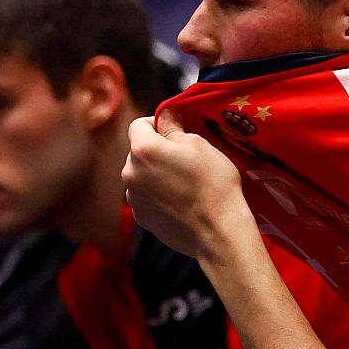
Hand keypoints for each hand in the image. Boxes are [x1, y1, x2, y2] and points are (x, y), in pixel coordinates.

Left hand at [123, 113, 255, 261]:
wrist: (218, 232)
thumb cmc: (213, 184)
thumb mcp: (199, 144)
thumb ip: (174, 127)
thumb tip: (165, 117)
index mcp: (142, 150)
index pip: (139, 124)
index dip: (158, 124)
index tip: (176, 132)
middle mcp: (130, 174)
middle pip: (139, 152)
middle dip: (158, 151)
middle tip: (186, 160)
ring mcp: (134, 199)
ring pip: (142, 175)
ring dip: (157, 174)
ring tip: (185, 184)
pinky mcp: (142, 218)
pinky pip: (147, 197)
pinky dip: (159, 195)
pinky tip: (182, 201)